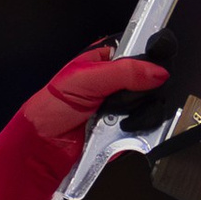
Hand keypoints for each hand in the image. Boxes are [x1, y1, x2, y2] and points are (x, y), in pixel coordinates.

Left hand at [17, 46, 170, 160]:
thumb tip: (156, 72)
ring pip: (148, 107)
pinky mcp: (121, 131)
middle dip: (142, 93)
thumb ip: (124, 72)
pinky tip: (119, 131)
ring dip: (137, 114)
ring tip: (115, 117)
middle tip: (125, 98)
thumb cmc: (52, 107)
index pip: (138, 54)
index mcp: (105, 61)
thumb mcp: (89, 79)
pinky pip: (141, 130)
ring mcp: (119, 108)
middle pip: (147, 83)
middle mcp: (114, 84)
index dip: (149, 61)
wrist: (43, 145)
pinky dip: (134, 132)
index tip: (157, 70)